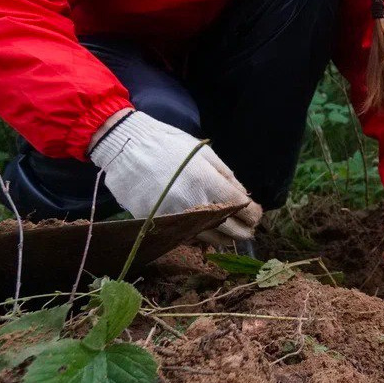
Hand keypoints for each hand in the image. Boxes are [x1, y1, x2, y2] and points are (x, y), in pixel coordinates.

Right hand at [90, 110, 261, 242]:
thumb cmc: (168, 144)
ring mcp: (174, 216)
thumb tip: (244, 195)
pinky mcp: (157, 222)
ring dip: (224, 238)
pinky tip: (205, 231)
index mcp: (207, 181)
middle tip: (249, 231)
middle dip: (244, 232)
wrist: (127, 147)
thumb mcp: (203, 152)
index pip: (241, 207)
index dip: (254, 214)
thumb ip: (226, 176)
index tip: (256, 215)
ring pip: (208, 238)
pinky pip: (185, 236)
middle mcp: (193, 203)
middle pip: (229, 229)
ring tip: (231, 235)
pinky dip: (199, 236)